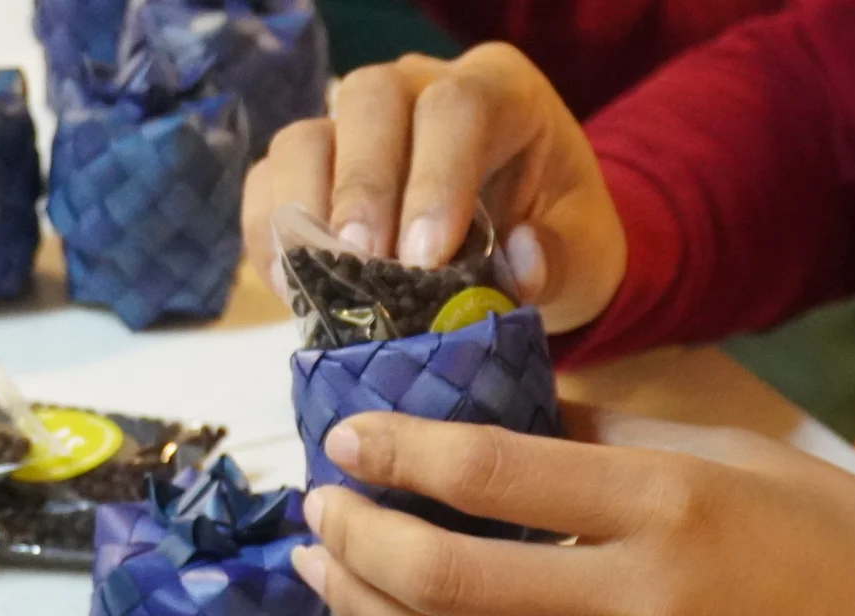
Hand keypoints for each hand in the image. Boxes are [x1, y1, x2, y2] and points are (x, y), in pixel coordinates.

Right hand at [241, 45, 626, 332]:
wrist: (524, 245)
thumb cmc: (555, 237)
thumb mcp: (585, 253)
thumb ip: (560, 259)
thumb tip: (521, 265)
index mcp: (498, 93)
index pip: (457, 106)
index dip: (436, 178)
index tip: (426, 257)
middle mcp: (418, 89)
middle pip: (369, 102)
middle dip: (362, 187)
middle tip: (364, 264)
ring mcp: (356, 128)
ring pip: (304, 135)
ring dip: (302, 209)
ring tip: (318, 280)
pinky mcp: (314, 174)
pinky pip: (269, 187)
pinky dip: (269, 237)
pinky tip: (292, 288)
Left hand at [292, 410, 854, 615]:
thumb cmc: (838, 547)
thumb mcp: (731, 458)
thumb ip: (606, 440)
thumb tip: (507, 418)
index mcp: (664, 506)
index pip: (494, 477)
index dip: (400, 455)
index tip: (345, 437)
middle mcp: (628, 599)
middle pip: (447, 586)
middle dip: (359, 544)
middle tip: (315, 508)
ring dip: (369, 610)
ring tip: (322, 567)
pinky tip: (406, 604)